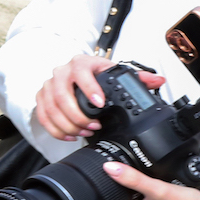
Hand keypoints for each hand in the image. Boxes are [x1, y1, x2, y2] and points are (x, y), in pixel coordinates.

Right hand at [33, 55, 164, 140]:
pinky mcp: (41, 98)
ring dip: (68, 125)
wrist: (74, 73)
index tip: (100, 103)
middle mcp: (61, 72)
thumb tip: (157, 81)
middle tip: (93, 126)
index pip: (81, 73)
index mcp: (80, 63)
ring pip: (51, 109)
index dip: (89, 89)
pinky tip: (69, 135)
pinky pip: (43, 117)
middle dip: (78, 116)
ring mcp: (48, 86)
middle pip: (61, 95)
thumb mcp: (115, 73)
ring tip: (84, 132)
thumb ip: (138, 78)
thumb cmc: (95, 74)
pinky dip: (56, 130)